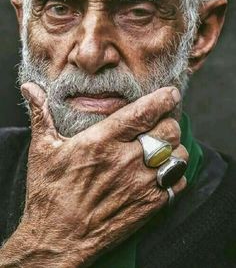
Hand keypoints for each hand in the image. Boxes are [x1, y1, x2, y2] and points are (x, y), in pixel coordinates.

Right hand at [0, 83, 187, 266]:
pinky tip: (162, 173)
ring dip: (174, 148)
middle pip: (168, 130)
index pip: (143, 112)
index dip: (163, 99)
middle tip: (162, 123)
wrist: (56, 241)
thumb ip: (41, 114)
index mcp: (101, 141)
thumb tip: (30, 88)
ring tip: (163, 148)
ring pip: (178, 155)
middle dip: (169, 122)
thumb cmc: (49, 194)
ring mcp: (140, 184)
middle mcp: (125, 160)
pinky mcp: (149, 206)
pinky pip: (178, 182)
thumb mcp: (42, 150)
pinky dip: (176, 174)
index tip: (170, 93)